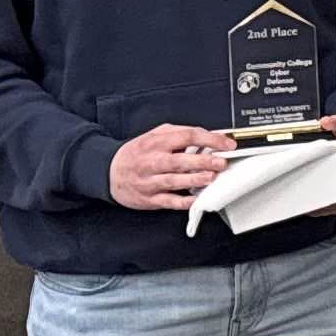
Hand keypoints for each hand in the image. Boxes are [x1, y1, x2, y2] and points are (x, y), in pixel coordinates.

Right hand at [108, 126, 233, 208]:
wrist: (109, 171)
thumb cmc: (137, 153)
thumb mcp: (155, 135)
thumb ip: (180, 133)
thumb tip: (210, 135)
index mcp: (156, 142)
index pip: (187, 136)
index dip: (209, 139)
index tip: (226, 144)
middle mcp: (152, 161)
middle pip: (180, 161)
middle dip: (202, 162)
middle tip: (221, 162)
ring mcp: (150, 181)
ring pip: (174, 181)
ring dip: (194, 180)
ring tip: (210, 177)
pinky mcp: (149, 198)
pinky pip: (168, 201)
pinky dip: (183, 202)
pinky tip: (196, 199)